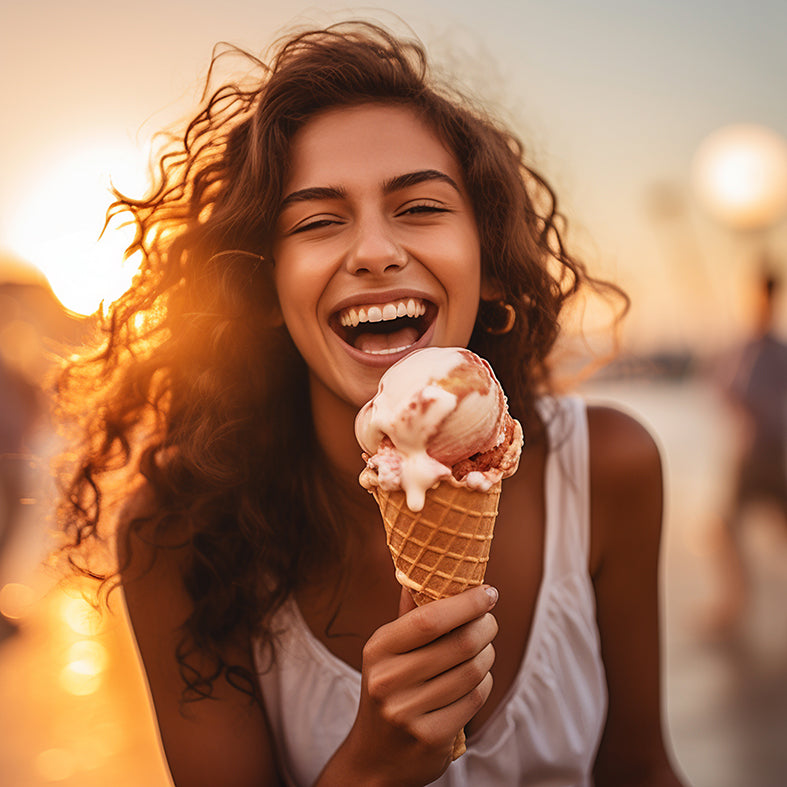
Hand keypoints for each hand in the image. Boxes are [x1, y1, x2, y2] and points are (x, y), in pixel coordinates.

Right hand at [335, 584, 498, 785]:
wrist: (374, 758)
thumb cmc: (388, 691)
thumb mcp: (388, 652)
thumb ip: (408, 616)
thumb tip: (424, 574)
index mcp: (378, 648)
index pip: (430, 618)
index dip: (466, 603)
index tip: (488, 592)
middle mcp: (388, 680)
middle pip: (459, 644)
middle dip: (485, 627)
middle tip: (490, 621)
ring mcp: (407, 712)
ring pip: (472, 671)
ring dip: (488, 655)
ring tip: (484, 649)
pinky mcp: (429, 737)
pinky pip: (474, 699)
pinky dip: (484, 684)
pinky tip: (478, 679)